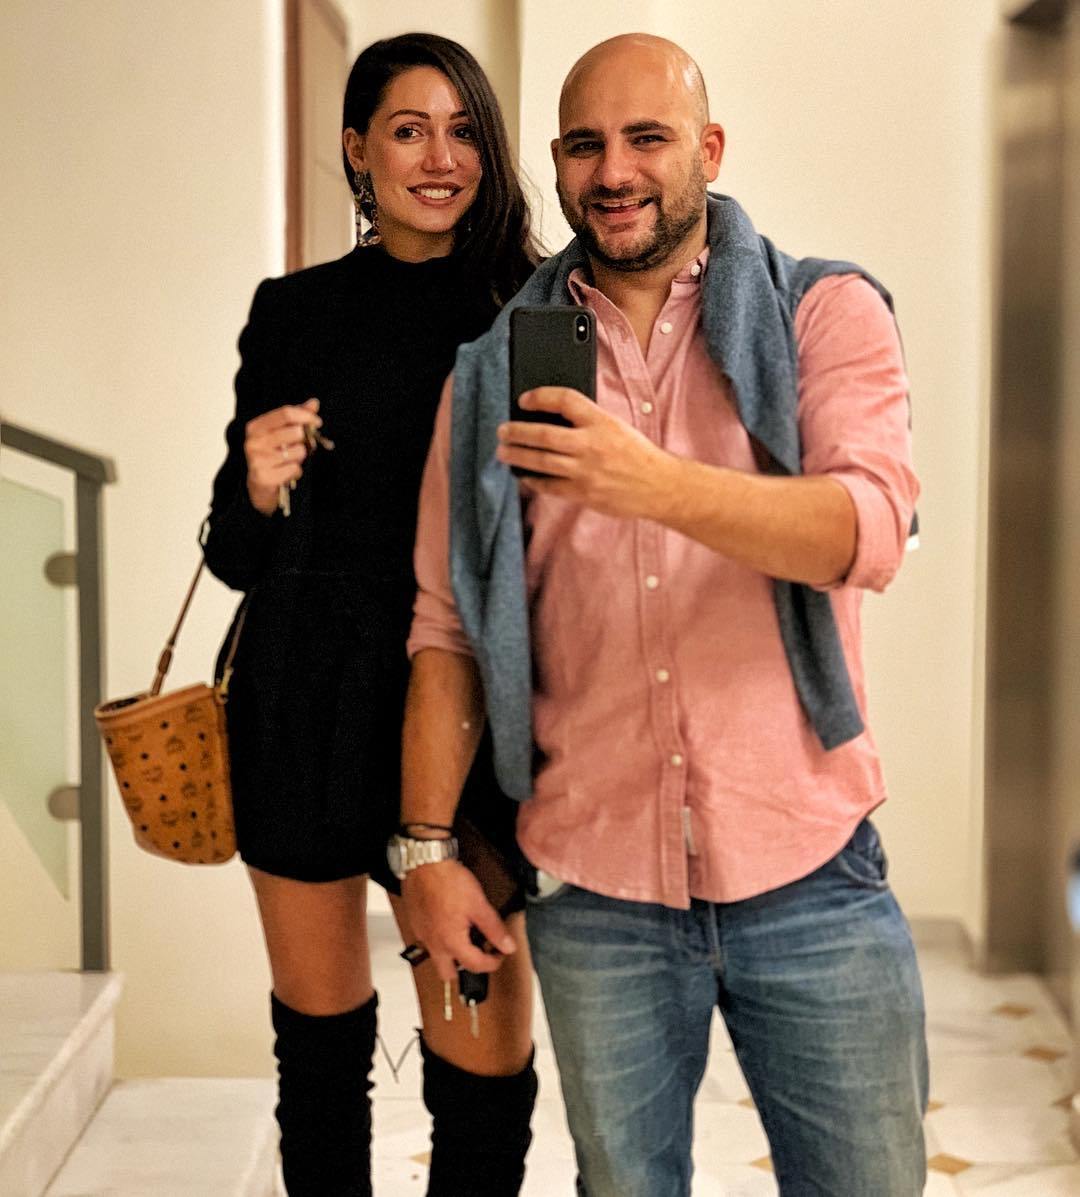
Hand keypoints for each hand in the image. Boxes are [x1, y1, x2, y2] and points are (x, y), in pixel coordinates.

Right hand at [244, 399, 321, 514]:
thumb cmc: (273, 457)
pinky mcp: (264, 477)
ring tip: (289, 462)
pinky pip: (294, 469)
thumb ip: (297, 417)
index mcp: (256, 427)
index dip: (306, 416)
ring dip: (300, 458)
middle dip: (304, 440)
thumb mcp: (282, 434)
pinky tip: (286, 474)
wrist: (259, 487)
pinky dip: (296, 472)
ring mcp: (257, 460)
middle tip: (299, 447)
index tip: (317, 421)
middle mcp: (254, 442)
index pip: (285, 413)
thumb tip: (314, 402)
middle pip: (295, 432)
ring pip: (298, 451)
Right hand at [401, 859, 515, 984]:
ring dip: (452, 953)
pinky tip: (449, 921)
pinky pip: (429, 940)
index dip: (493, 963)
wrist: (424, 863)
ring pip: (437, 957)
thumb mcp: (478, 905)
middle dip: (464, 968)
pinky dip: (441, 938)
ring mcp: (422, 935)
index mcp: (451, 943)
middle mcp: (433, 944)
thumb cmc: (448, 881)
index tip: (499, 955)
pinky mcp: (415, 923)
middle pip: (448, 974)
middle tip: (479, 952)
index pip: (476, 966)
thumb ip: (494, 929)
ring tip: (465, 935)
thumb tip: (508, 946)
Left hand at [496, 387, 676, 518]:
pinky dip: (533, 480)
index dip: (540, 397)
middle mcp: (592, 445)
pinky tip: (523, 475)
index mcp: (601, 421)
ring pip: (542, 461)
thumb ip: (588, 421)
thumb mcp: (616, 426)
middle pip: (544, 434)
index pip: (564, 400)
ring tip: (503, 452)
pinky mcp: (584, 493)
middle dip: (518, 432)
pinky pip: (550, 486)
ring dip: (518, 456)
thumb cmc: (637, 454)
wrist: (660, 486)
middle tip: (502, 430)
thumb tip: (552, 418)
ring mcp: (586, 471)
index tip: (524, 399)